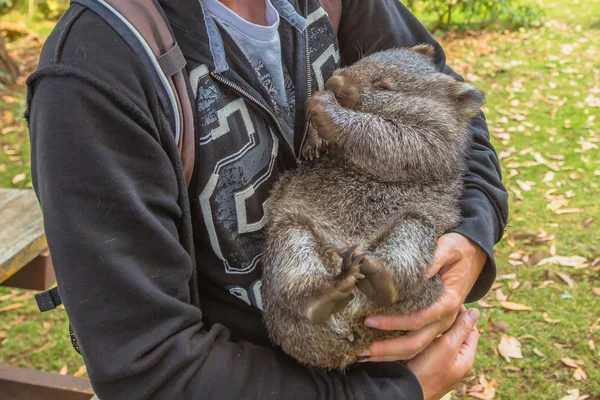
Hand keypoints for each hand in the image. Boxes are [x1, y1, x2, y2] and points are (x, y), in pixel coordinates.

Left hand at [359, 233, 485, 361]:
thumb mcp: (448, 247)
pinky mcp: (434, 323)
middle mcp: (445, 318)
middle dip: (389, 349)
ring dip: (391, 355)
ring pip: (416, 347)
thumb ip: (432, 260)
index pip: (418, 319)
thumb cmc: (458, 248)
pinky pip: (417, 342)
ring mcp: (441, 324)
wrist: (473, 253)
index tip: (369, 321)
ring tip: (364, 355)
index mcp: (448, 302)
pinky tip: (378, 351)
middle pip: (416, 342)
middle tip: (361, 350)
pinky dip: (398, 351)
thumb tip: (415, 274)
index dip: (393, 323)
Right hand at [406, 307, 479, 399]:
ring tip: (428, 317)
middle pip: (457, 336)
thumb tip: (476, 312)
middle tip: (438, 308)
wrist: (405, 390)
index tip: (450, 303)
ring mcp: (442, 367)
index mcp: (466, 359)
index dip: (463, 315)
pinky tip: (419, 332)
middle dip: (449, 322)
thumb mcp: (447, 346)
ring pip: (443, 342)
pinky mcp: (428, 367)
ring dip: (437, 330)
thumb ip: (461, 329)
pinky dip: (428, 339)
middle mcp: (456, 364)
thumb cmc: (427, 370)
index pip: (471, 330)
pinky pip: (432, 348)